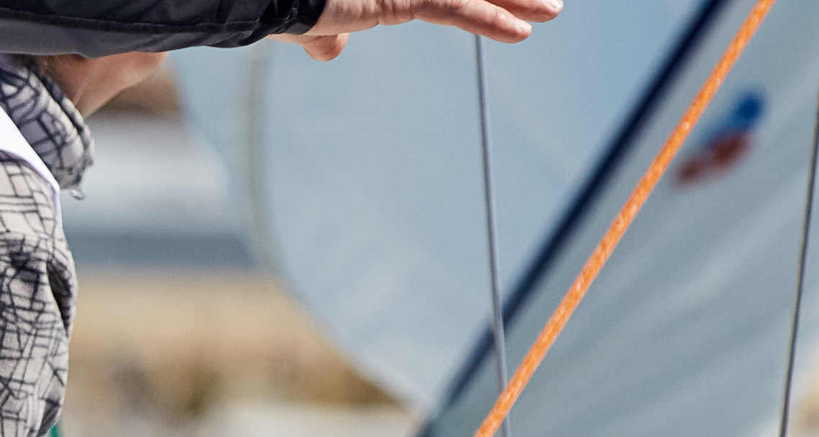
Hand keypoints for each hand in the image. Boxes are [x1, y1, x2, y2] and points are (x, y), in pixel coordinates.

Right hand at [281, 0, 560, 61]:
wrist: (267, 0)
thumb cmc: (282, 4)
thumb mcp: (310, 22)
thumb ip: (329, 31)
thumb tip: (333, 49)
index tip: (500, 4)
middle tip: (543, 0)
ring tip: (551, 8)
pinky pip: (456, 6)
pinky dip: (490, 19)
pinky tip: (523, 32)